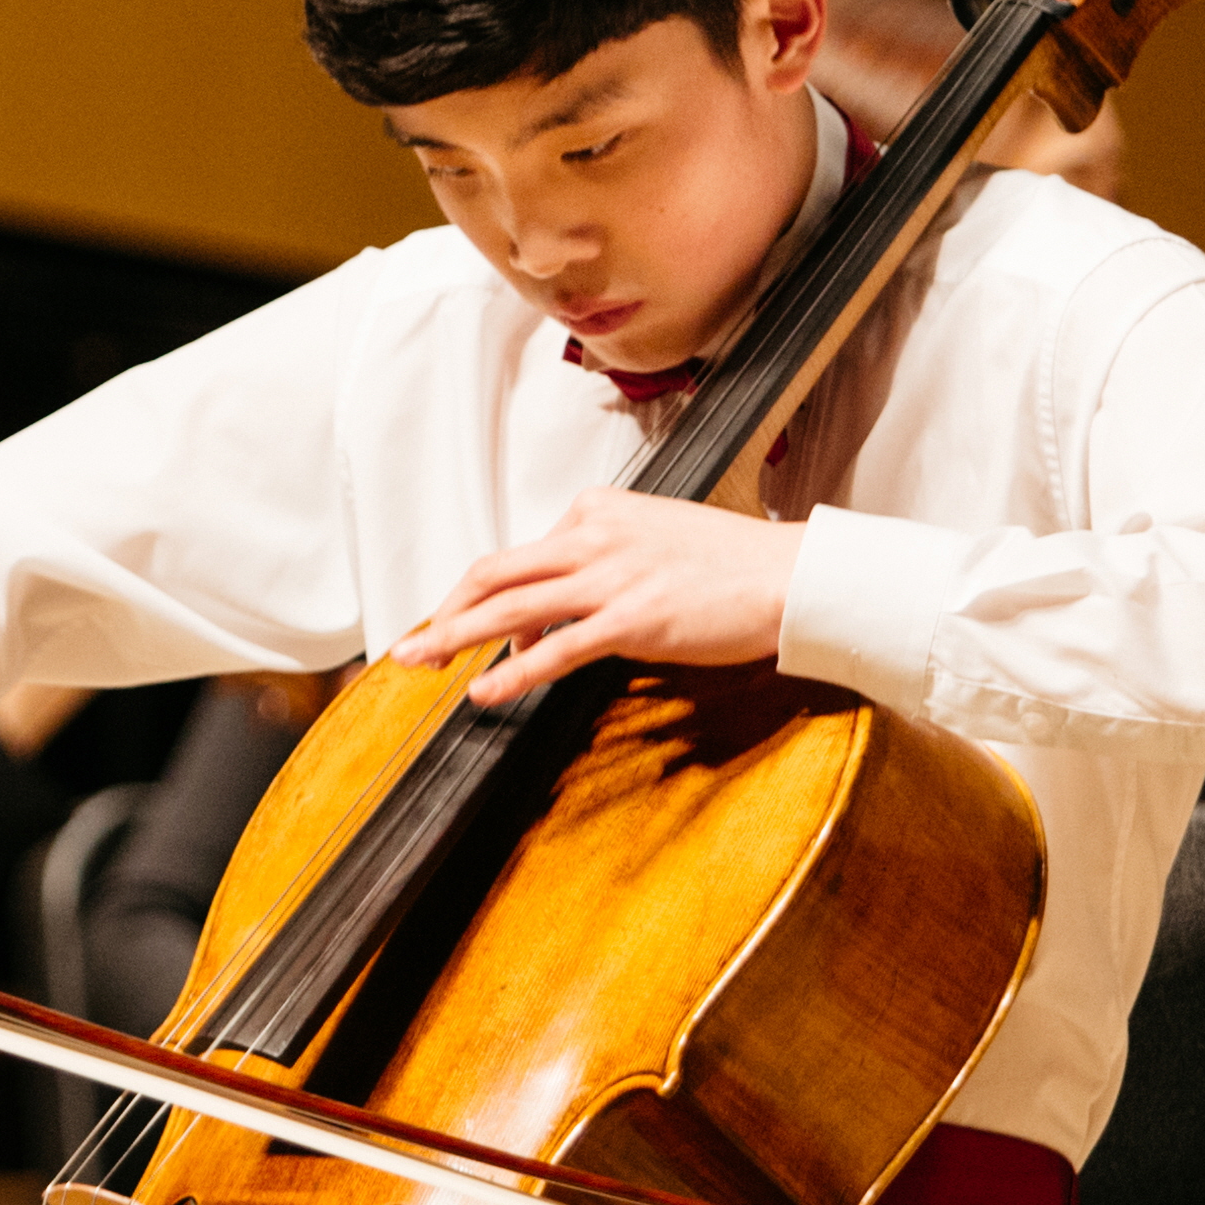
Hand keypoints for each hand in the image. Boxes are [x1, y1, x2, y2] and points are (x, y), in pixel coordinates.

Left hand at [401, 491, 800, 703]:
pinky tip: (482, 693)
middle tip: (413, 644)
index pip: (521, 556)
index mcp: (595, 512)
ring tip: (419, 663)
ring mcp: (610, 578)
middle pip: (494, 573)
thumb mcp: (652, 540)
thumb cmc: (732, 562)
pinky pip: (554, 649)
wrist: (791, 574)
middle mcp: (593, 536)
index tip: (474, 630)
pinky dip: (511, 674)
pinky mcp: (630, 619)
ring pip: (509, 608)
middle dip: (445, 611)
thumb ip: (599, 564)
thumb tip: (553, 612)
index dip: (488, 599)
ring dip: (454, 638)